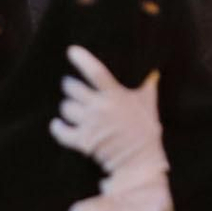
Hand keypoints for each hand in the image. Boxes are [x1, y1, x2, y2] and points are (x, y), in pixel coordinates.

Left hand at [49, 46, 166, 182]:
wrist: (140, 160)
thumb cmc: (146, 129)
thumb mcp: (149, 103)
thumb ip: (148, 85)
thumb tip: (154, 70)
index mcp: (116, 95)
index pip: (96, 72)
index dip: (83, 60)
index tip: (72, 50)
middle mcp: (100, 107)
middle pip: (73, 88)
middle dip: (69, 85)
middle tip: (70, 85)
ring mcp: (90, 124)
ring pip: (66, 107)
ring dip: (67, 107)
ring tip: (72, 107)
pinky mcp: (82, 141)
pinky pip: (61, 131)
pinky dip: (57, 127)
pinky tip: (57, 124)